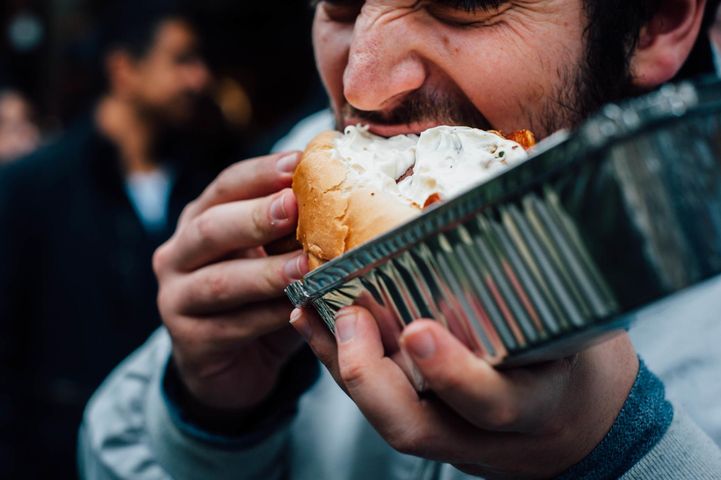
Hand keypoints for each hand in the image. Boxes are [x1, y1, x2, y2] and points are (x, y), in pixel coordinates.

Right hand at [154, 151, 308, 410]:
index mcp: (201, 221)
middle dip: (254, 216)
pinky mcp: (190, 342)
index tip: (297, 162)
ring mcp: (177, 299)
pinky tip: (298, 310)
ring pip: (219, 281)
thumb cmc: (260, 299)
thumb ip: (294, 232)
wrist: (233, 366)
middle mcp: (179, 254)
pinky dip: (267, 317)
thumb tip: (345, 192)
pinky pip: (231, 327)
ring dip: (264, 272)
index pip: (226, 186)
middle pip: (211, 228)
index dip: (260, 173)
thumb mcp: (275, 258)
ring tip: (303, 265)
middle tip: (292, 206)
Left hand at [291, 306, 637, 479]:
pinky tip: (313, 321)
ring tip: (310, 309)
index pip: (494, 403)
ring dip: (339, 364)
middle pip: (415, 428)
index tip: (417, 330)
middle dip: (369, 376)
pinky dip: (337, 362)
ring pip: (384, 416)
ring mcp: (449, 433)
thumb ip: (552, 284)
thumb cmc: (579, 363)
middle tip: (350, 317)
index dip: (453, 375)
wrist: (578, 423)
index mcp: (536, 404)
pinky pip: (373, 400)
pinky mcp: (425, 421)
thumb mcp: (584, 330)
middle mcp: (483, 432)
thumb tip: (522, 191)